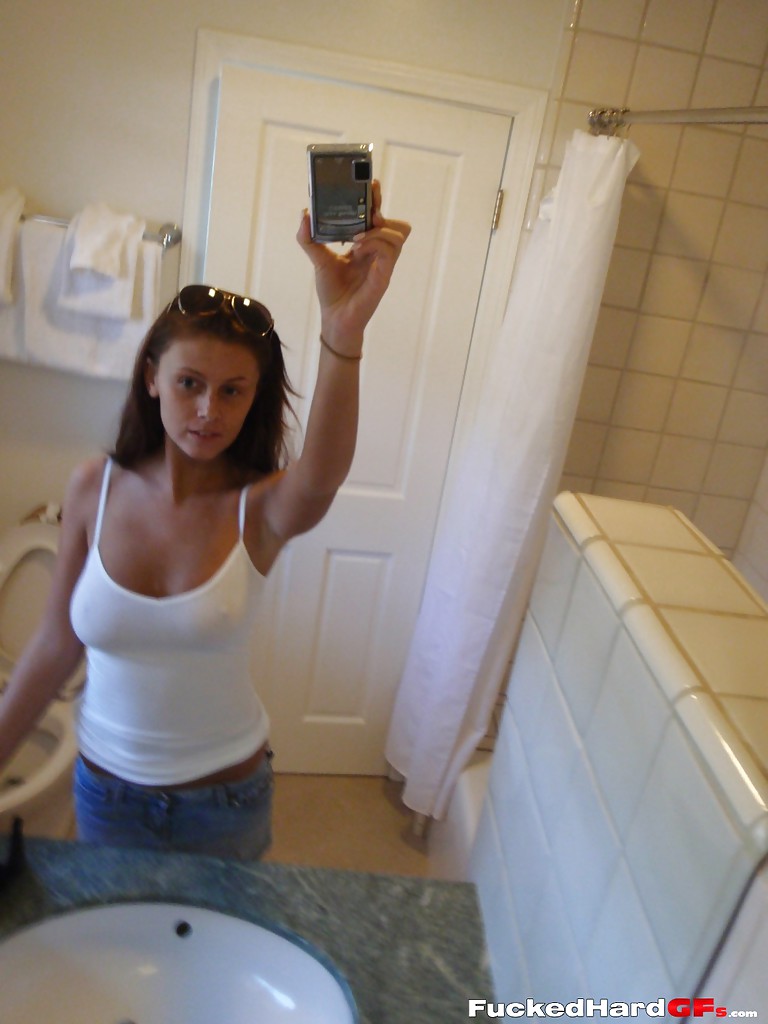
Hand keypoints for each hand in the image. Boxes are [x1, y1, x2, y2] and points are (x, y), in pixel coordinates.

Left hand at [296, 181, 410, 347]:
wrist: (334, 319)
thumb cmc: (332, 291)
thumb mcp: (317, 259)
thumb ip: (309, 238)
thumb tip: (304, 214)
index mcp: (368, 246)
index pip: (379, 217)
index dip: (377, 200)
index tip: (371, 184)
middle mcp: (380, 253)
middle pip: (398, 225)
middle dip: (383, 212)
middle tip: (368, 213)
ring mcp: (384, 265)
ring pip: (398, 235)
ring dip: (378, 230)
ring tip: (357, 238)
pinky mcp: (384, 277)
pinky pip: (389, 252)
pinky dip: (375, 244)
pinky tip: (358, 249)